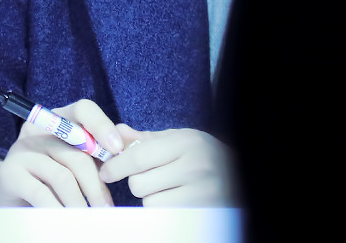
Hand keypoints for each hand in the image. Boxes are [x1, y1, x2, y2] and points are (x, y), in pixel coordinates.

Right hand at [0, 99, 124, 207]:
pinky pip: (42, 193)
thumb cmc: (49, 177)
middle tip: (107, 207)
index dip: (103, 126)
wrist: (8, 195)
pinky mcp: (10, 172)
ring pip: (63, 176)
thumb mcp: (75, 159)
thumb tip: (131, 142)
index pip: (83, 109)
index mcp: (58, 119)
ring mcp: (22, 149)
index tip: (118, 150)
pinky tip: (66, 220)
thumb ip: (100, 149)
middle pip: (77, 152)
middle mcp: (39, 129)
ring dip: (81, 201)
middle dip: (97, 184)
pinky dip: (59, 209)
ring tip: (90, 217)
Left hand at [98, 124, 234, 206]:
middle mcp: (194, 167)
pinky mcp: (200, 211)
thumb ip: (146, 138)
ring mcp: (199, 192)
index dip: (117, 165)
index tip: (106, 171)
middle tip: (150, 177)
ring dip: (150, 197)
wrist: (239, 174)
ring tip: (166, 188)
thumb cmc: (204, 154)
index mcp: (186, 143)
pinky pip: (163, 214)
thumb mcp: (178, 139)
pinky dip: (162, 208)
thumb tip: (117, 132)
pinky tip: (174, 198)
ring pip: (149, 202)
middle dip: (137, 181)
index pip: (140, 156)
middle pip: (139, 183)